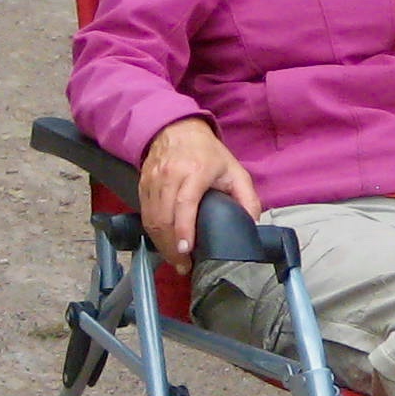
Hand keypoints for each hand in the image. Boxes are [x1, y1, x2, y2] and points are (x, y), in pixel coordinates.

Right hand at [137, 117, 260, 267]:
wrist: (177, 129)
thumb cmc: (207, 153)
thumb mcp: (235, 170)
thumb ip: (247, 198)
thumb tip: (251, 225)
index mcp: (195, 170)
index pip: (184, 203)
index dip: (183, 229)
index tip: (186, 250)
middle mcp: (170, 175)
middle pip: (164, 217)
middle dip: (172, 246)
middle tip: (183, 265)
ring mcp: (153, 180)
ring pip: (151, 218)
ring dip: (161, 243)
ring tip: (175, 260)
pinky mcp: (143, 184)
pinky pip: (144, 214)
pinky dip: (153, 233)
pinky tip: (164, 244)